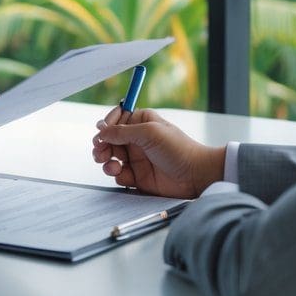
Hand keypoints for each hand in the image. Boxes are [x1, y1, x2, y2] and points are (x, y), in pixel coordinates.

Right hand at [92, 107, 225, 198]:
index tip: (101, 131)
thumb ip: (122, 131)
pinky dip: (117, 175)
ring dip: (106, 161)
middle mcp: (137, 139)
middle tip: (100, 151)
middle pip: (109, 139)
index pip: (116, 119)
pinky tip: (122, 174)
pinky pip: (119, 174)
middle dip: (101, 145)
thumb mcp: (149, 133)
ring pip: (110, 157)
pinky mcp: (137, 176)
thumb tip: (101, 131)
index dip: (106, 125)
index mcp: (141, 122)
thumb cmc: (179, 149)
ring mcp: (136, 158)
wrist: (195, 176)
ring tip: (112, 165)